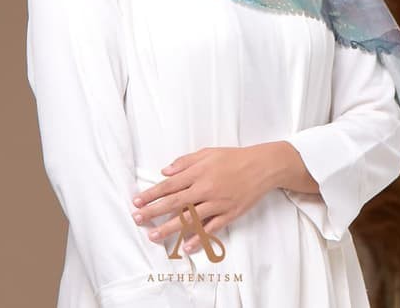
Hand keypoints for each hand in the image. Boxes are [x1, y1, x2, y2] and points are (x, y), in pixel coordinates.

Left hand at [130, 145, 274, 253]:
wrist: (262, 166)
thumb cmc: (233, 157)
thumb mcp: (207, 152)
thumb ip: (185, 162)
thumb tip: (165, 171)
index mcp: (198, 172)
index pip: (169, 185)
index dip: (151, 194)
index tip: (136, 201)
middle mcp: (205, 188)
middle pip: (175, 203)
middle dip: (154, 212)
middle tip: (137, 219)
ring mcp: (217, 203)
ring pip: (190, 218)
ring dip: (170, 228)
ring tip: (154, 236)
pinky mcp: (230, 213)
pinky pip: (212, 228)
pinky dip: (199, 238)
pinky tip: (187, 247)